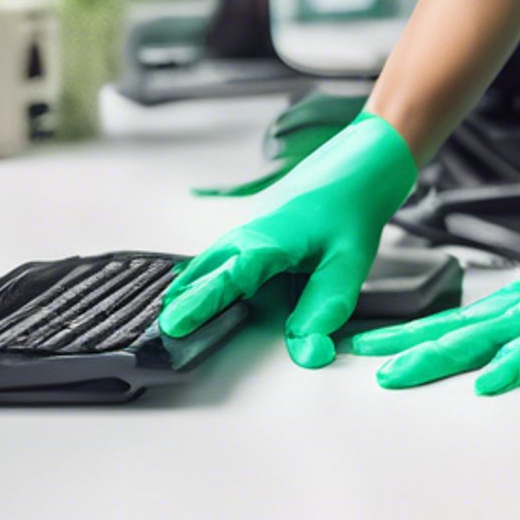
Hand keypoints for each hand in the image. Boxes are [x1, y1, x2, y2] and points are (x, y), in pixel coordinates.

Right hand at [159, 110, 419, 367]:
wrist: (356, 167)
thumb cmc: (351, 209)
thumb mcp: (348, 264)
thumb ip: (324, 309)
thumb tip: (308, 353)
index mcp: (269, 241)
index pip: (228, 277)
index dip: (201, 304)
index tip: (174, 326)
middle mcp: (247, 235)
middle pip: (206, 273)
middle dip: (184, 303)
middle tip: (162, 336)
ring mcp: (244, 233)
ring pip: (209, 266)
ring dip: (190, 291)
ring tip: (170, 321)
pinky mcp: (248, 236)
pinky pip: (219, 261)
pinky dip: (204, 279)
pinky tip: (194, 294)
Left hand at [347, 149, 519, 394]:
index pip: (472, 314)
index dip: (426, 330)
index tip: (385, 344)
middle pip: (462, 322)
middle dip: (408, 341)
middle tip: (360, 357)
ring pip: (486, 333)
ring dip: (438, 354)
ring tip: (394, 374)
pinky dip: (514, 365)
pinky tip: (486, 382)